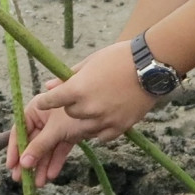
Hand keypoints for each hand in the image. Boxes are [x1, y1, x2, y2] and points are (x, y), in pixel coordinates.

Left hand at [11, 41, 155, 184]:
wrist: (151, 66)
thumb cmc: (119, 58)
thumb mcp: (90, 61)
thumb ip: (68, 76)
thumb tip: (48, 86)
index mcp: (77, 89)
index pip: (51, 101)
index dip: (46, 102)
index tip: (43, 102)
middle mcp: (87, 108)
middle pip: (69, 115)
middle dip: (71, 109)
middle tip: (81, 100)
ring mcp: (104, 120)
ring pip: (83, 130)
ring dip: (84, 121)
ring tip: (94, 110)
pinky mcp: (119, 128)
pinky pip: (101, 136)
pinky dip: (100, 130)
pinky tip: (105, 118)